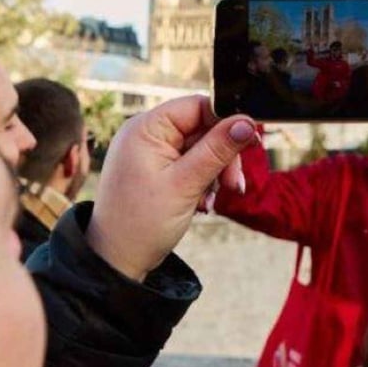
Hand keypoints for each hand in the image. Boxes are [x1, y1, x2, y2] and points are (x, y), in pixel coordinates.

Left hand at [87, 95, 254, 281]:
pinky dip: (202, 181)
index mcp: (145, 128)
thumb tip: (246, 122)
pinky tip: (202, 203)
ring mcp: (150, 151)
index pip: (198, 106)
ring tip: (211, 201)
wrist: (117, 260)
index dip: (226, 121)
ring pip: (200, 148)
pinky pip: (189, 163)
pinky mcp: (156, 168)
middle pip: (202, 127)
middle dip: (222, 156)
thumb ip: (218, 150)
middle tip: (234, 185)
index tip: (250, 142)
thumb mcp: (186, 184)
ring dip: (214, 172)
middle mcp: (146, 133)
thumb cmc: (141, 223)